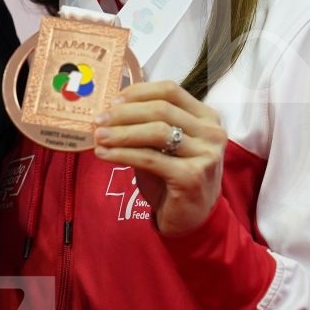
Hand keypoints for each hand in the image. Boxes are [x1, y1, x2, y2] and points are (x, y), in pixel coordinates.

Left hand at [93, 80, 225, 236]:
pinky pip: (150, 158)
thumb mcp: (163, 146)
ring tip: (98, 136)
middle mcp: (212, 133)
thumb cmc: (173, 178)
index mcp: (206, 117)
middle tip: (99, 120)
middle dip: (125, 113)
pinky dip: (122, 154)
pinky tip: (103, 154)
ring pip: (157, 132)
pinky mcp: (191, 176)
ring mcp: (205, 155)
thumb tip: (108, 110)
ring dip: (122, 132)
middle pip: (161, 109)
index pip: (170, 91)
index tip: (113, 101)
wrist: (190, 219)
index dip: (139, 92)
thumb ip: (146, 125)